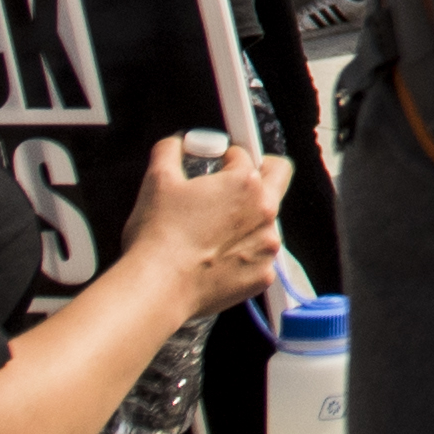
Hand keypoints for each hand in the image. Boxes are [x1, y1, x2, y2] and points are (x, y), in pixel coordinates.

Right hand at [115, 132, 295, 318]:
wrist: (156, 289)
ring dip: (248, 220)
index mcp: (245, 182)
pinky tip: (215, 259)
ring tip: (213, 231)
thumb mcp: (157, 179)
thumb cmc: (158, 237)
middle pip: (276, 178)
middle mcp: (265, 211)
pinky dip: (243, 255)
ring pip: (267, 221)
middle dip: (259, 174)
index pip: (244, 154)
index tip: (214, 166)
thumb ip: (171, 150)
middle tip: (232, 185)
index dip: (224, 157)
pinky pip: (260, 257)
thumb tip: (177, 144)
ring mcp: (268, 246)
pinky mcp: (263, 275)